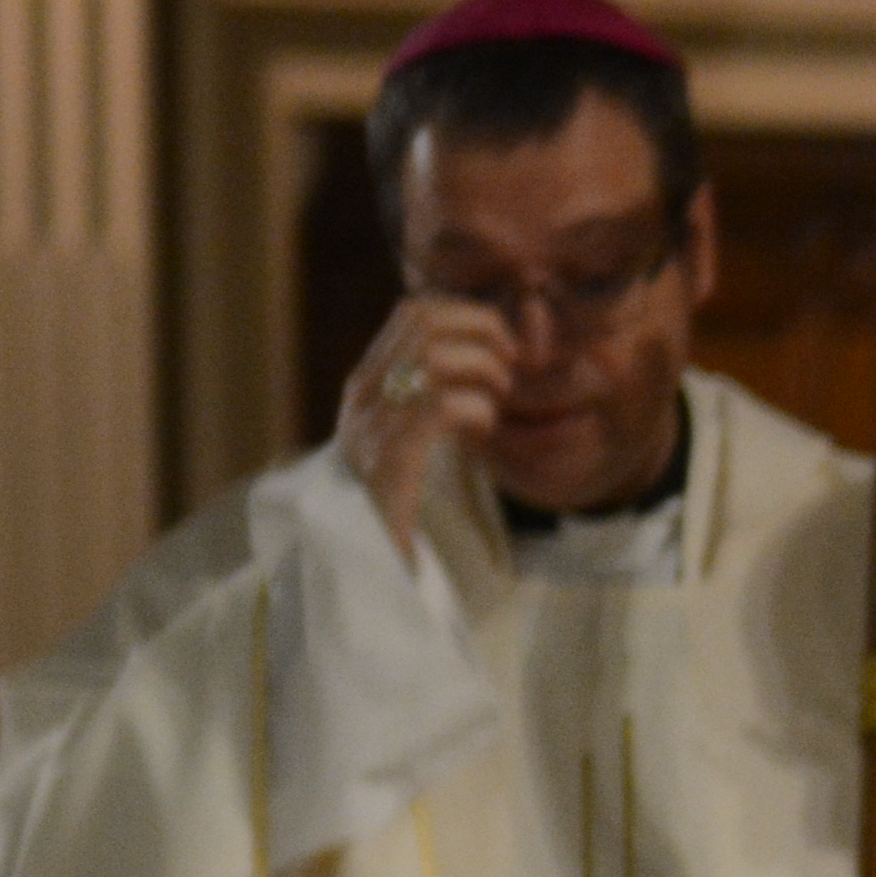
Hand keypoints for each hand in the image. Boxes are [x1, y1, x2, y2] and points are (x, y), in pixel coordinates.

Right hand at [335, 296, 518, 559]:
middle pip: (426, 321)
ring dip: (484, 371)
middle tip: (512, 370)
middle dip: (484, 333)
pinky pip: (441, 406)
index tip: (503, 348)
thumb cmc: (399, 501)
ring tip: (497, 403)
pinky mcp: (390, 460)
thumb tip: (486, 361)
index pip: (414, 311)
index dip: (469, 315)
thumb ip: (435, 397)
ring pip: (435, 357)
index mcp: (368, 383)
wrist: (364, 565)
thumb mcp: (413, 436)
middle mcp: (363, 395)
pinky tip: (482, 432)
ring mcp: (372, 424)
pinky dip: (476, 410)